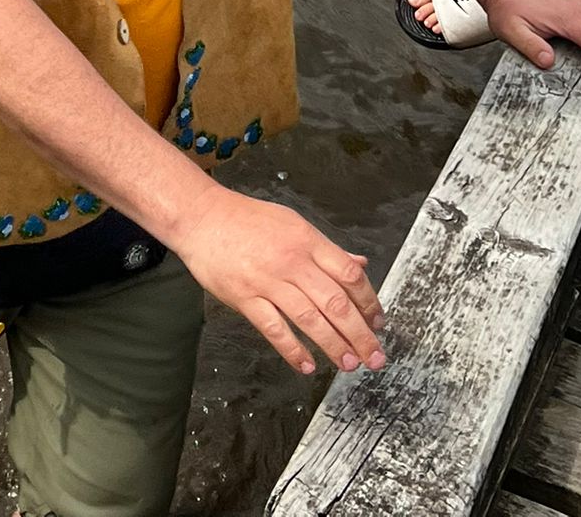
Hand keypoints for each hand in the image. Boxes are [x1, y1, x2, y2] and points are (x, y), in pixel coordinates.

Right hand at [170, 187, 384, 376]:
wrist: (202, 216)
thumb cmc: (247, 219)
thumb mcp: (292, 224)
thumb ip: (326, 249)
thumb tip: (358, 264)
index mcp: (306, 240)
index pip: (348, 274)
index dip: (369, 302)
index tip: (378, 322)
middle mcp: (291, 261)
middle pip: (335, 303)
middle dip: (360, 334)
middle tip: (375, 357)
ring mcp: (267, 280)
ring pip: (310, 319)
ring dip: (334, 346)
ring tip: (349, 364)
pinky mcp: (245, 297)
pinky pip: (274, 329)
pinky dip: (293, 350)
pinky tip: (306, 365)